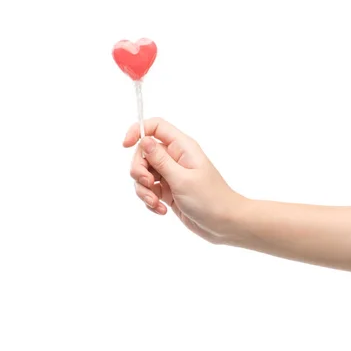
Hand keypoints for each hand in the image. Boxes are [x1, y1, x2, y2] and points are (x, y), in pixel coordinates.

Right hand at [123, 117, 247, 244]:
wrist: (224, 224)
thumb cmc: (209, 199)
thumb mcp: (182, 179)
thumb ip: (160, 160)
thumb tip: (144, 139)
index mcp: (182, 147)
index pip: (156, 127)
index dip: (138, 131)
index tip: (125, 145)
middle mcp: (175, 158)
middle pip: (143, 153)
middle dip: (138, 170)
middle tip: (147, 183)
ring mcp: (171, 175)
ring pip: (143, 174)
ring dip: (143, 190)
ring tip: (156, 203)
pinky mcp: (168, 192)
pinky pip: (149, 191)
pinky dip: (150, 201)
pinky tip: (162, 210)